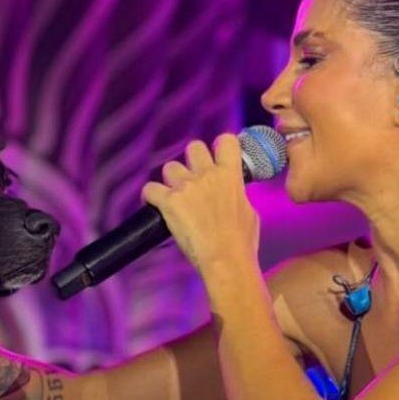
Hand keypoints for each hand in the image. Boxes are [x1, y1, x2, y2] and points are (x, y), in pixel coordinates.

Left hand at [139, 134, 259, 280]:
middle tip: (192, 179)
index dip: (218, 147)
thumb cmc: (241, 241)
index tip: (215, 158)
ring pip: (170, 167)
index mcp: (230, 174)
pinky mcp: (169, 202)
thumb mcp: (249, 211)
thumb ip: (237, 195)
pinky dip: (150, 196)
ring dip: (171, 180)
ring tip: (174, 197)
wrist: (226, 259)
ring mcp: (186, 187)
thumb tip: (232, 195)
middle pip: (193, 147)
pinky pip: (150, 189)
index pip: (225, 140)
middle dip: (191, 161)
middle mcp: (207, 174)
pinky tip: (155, 204)